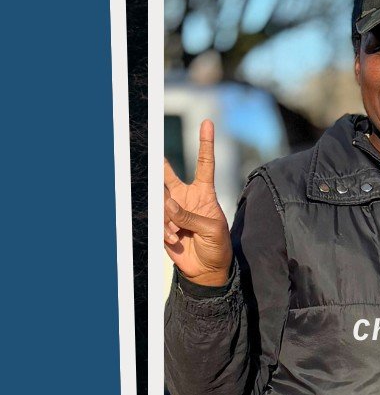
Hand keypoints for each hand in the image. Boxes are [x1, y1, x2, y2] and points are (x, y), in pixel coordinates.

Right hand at [163, 119, 232, 286]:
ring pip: (159, 200)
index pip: (205, 164)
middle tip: (149, 152)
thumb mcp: (212, 230)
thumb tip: (169, 205)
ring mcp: (172, 210)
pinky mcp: (162, 223)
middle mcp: (186, 197)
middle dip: (157, 163)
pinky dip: (163, 229)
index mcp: (204, 194)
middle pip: (167, 174)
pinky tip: (173, 239)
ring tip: (176, 232)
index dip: (205, 144)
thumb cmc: (216, 247)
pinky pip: (156, 219)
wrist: (206, 271)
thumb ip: (191, 216)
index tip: (207, 123)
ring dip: (165, 216)